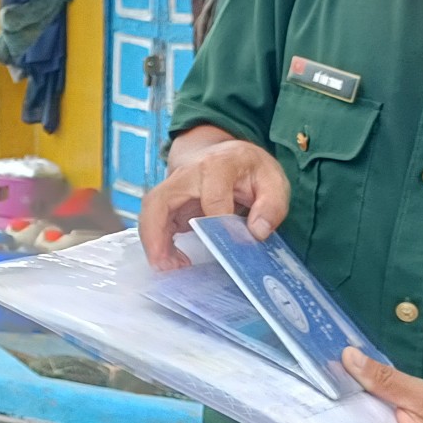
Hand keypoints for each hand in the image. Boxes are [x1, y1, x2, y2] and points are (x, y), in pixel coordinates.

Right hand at [137, 136, 291, 271]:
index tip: (227, 245)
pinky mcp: (167, 201)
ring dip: (153, 242)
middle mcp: (187, 174)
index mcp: (218, 165)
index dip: (217, 221)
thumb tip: (257, 232)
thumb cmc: (249, 170)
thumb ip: (272, 205)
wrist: (226, 153)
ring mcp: (172, 187)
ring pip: (150, 212)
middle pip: (160, 200)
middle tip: (166, 264)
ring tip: (168, 268)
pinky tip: (171, 261)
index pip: (212, 196)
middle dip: (157, 234)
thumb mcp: (273, 180)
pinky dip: (156, 243)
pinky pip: (152, 220)